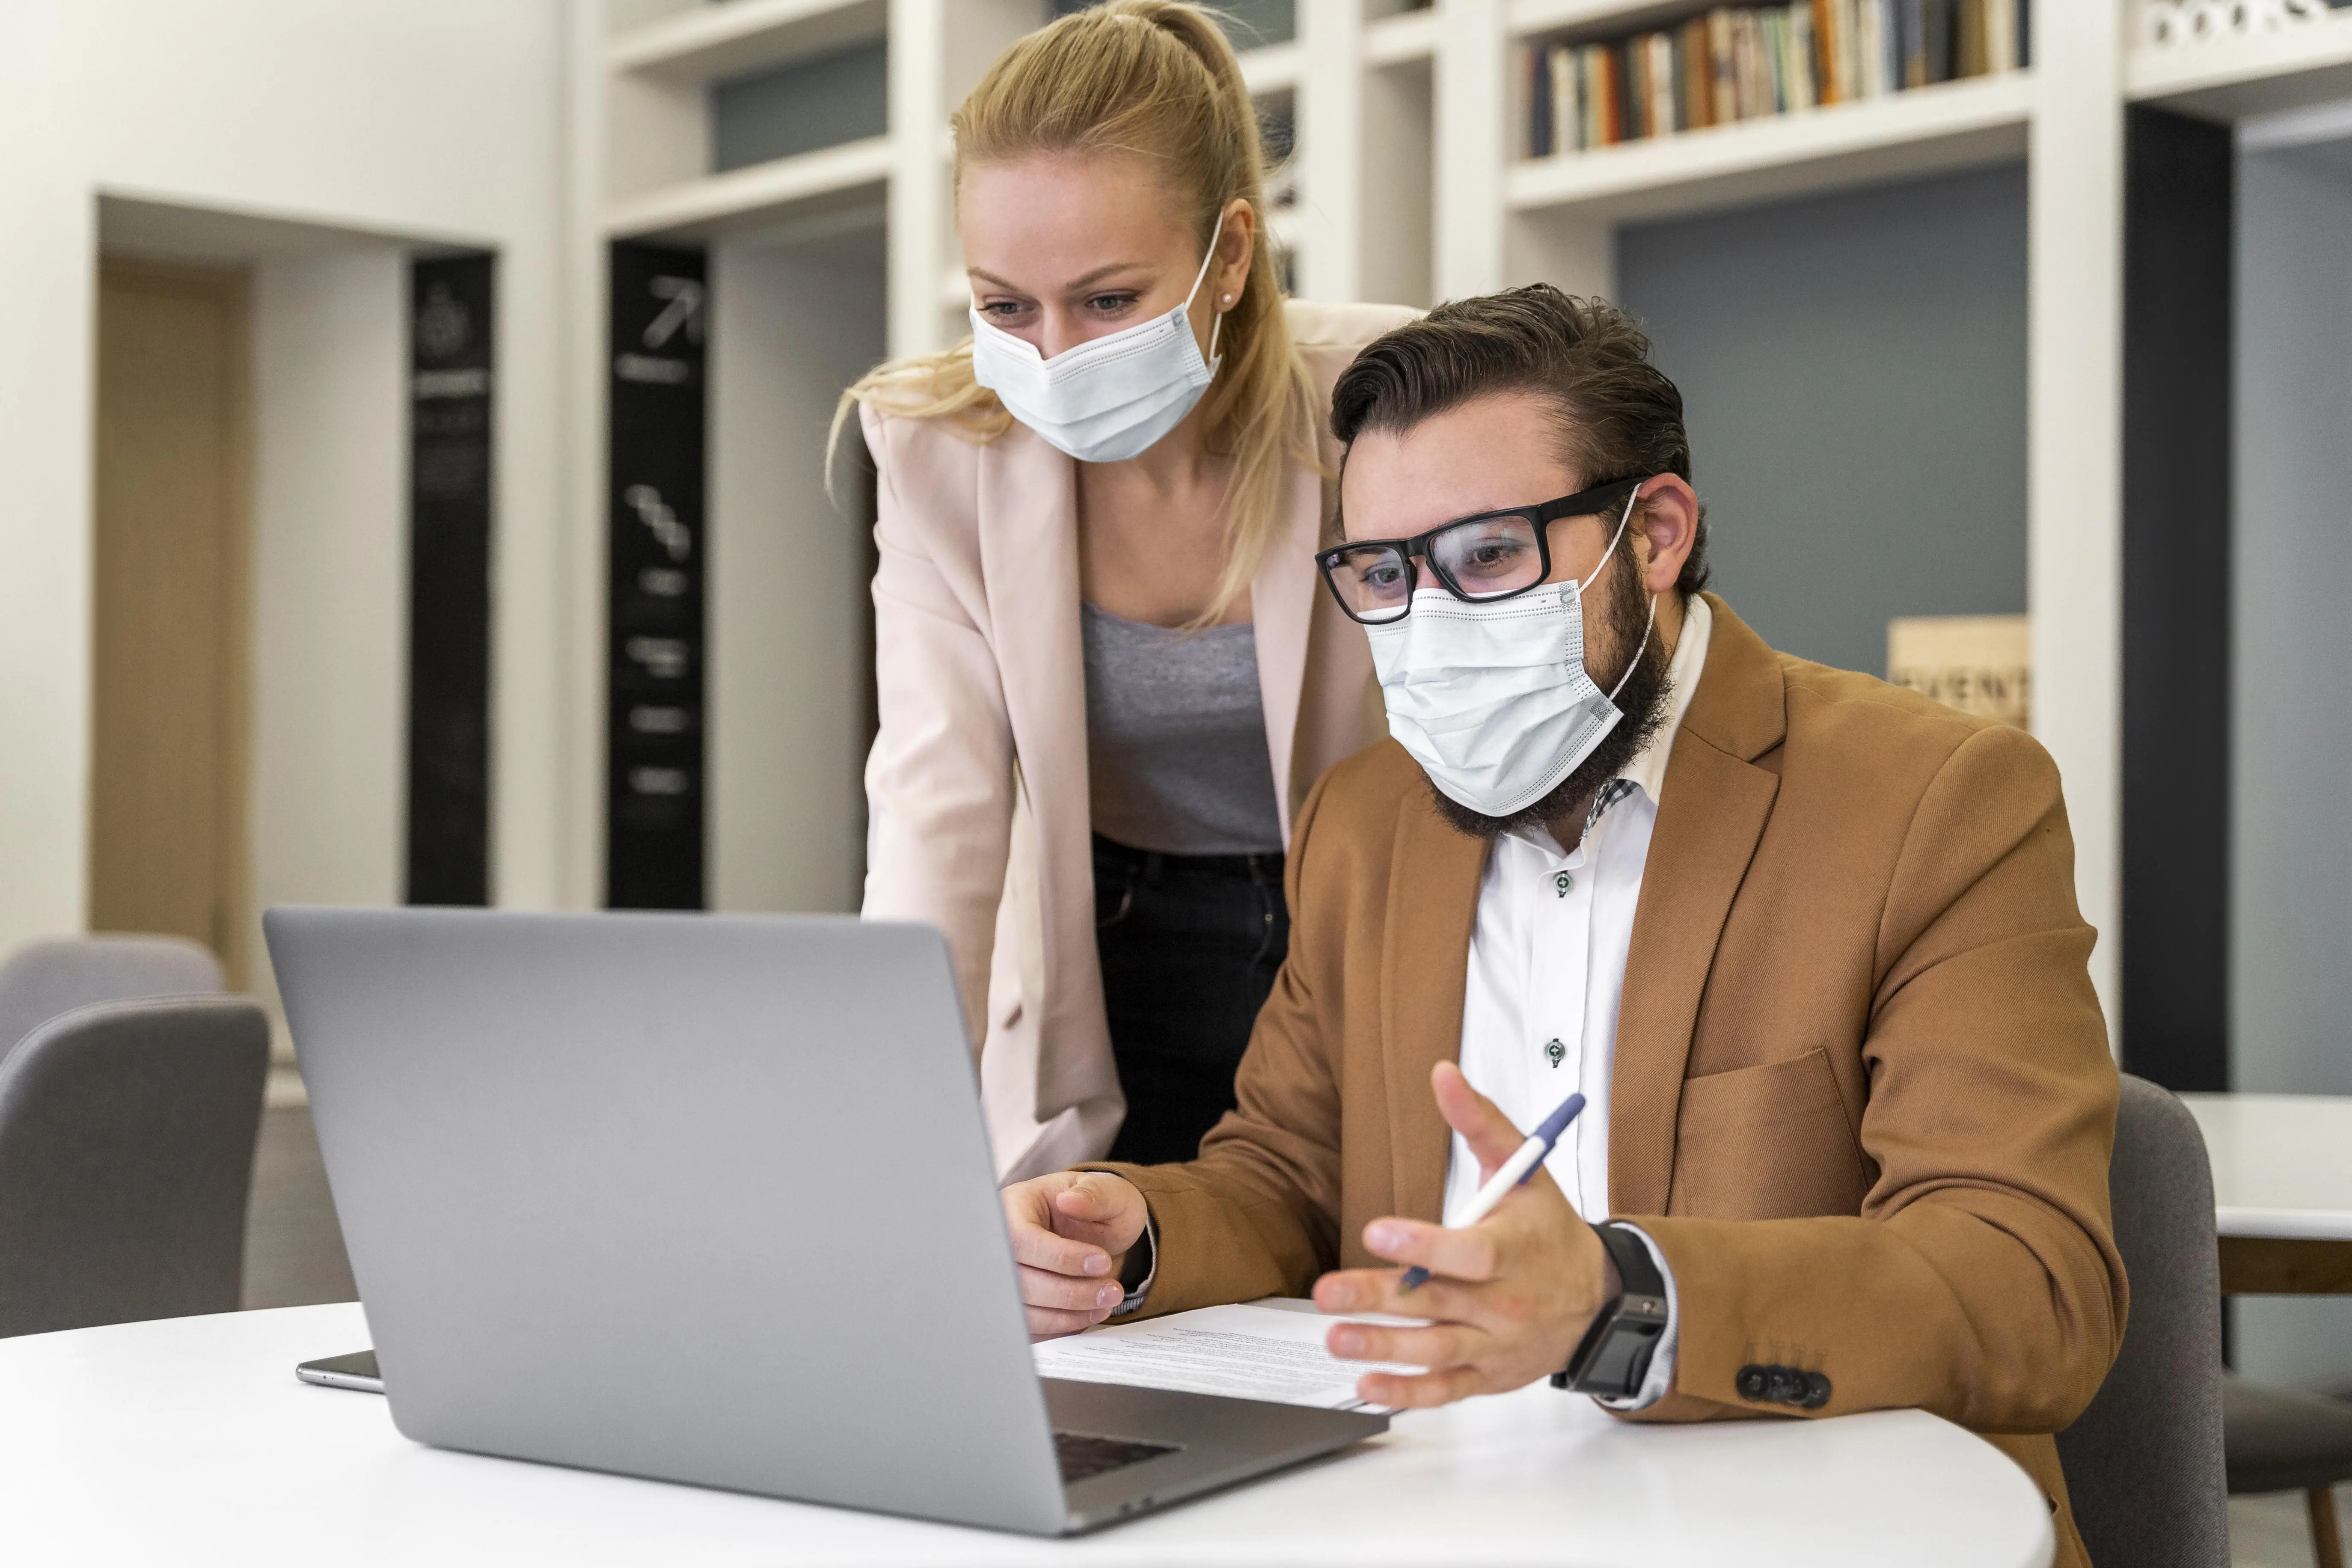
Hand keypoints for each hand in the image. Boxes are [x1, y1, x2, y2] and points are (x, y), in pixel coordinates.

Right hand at [1002, 1170, 1149, 1339]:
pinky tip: (1089, 1314)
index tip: (1101, 1262)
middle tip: (1111, 1291)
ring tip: (1106, 1303)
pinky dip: (1062, 1326)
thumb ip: (1095, 1194)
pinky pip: (1031, 1327)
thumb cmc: (1099, 1208)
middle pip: (1019, 1280)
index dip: (1060, 1257)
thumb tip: (1070, 1200)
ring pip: (1023, 1310)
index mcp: (1015, 1207)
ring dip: (1067, 1314)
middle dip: (1069, 1292)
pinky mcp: (1018, 1304)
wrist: (1100, 1233)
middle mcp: (1002, 1244)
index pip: (1022, 1238)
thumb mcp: (1109, 1192)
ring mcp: (1007, 1278)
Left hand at [1311, 1061, 1621, 1407]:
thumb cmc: (1549, 1230)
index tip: (1378, 1233)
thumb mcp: (1526, 1169)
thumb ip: (1480, 1122)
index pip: (1468, 1252)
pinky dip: (1407, 1393)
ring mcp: (1495, 1343)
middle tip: (1328, 1294)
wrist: (1598, 1298)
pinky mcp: (1487, 1373)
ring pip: (1435, 1350)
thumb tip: (1442, 1074)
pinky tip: (1366, 1385)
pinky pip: (1445, 1389)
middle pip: (1437, 1302)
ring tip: (1336, 1338)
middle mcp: (1504, 1302)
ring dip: (1383, 1347)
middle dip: (1379, 1298)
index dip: (1423, 1245)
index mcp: (1513, 1250)